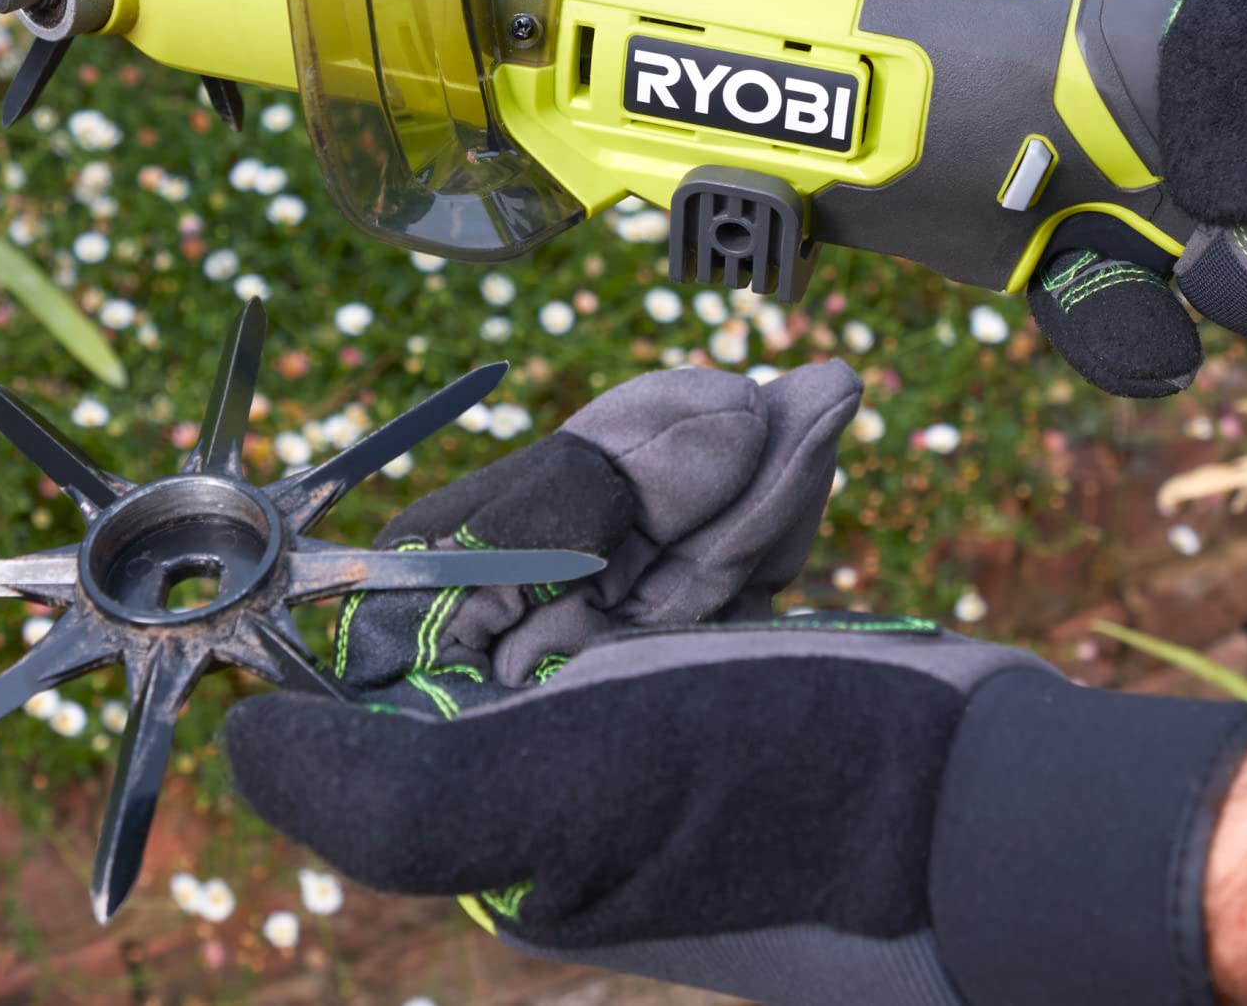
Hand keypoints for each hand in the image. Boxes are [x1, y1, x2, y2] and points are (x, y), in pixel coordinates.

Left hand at [223, 363, 1246, 1005]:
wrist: (1004, 803)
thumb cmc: (786, 798)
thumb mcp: (552, 801)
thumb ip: (377, 786)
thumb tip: (243, 736)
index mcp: (488, 785)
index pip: (432, 595)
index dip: (508, 517)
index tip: (612, 480)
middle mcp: (556, 739)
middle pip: (538, 539)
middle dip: (642, 488)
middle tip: (740, 478)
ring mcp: (651, 688)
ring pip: (632, 516)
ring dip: (720, 480)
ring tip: (799, 447)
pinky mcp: (737, 651)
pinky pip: (709, 531)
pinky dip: (763, 492)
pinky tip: (815, 442)